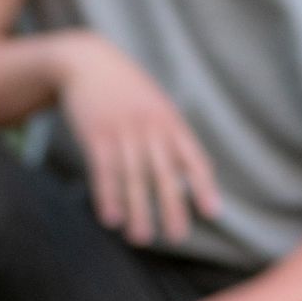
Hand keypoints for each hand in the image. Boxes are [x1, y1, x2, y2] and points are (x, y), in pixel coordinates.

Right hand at [52, 34, 221, 245]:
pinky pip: (104, 171)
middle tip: (176, 237)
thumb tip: (198, 174)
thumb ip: (176, 138)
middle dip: (172, 207)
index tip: (213, 212)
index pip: (194, 157)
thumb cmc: (129, 90)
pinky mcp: (96, 135)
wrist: (88, 62)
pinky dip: (107, 196)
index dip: (204, 186)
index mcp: (170, 122)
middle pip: (164, 173)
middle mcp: (150, 128)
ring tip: (141, 238)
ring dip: (137, 210)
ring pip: (133, 178)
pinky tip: (111, 219)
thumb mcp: (158, 106)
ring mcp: (123, 131)